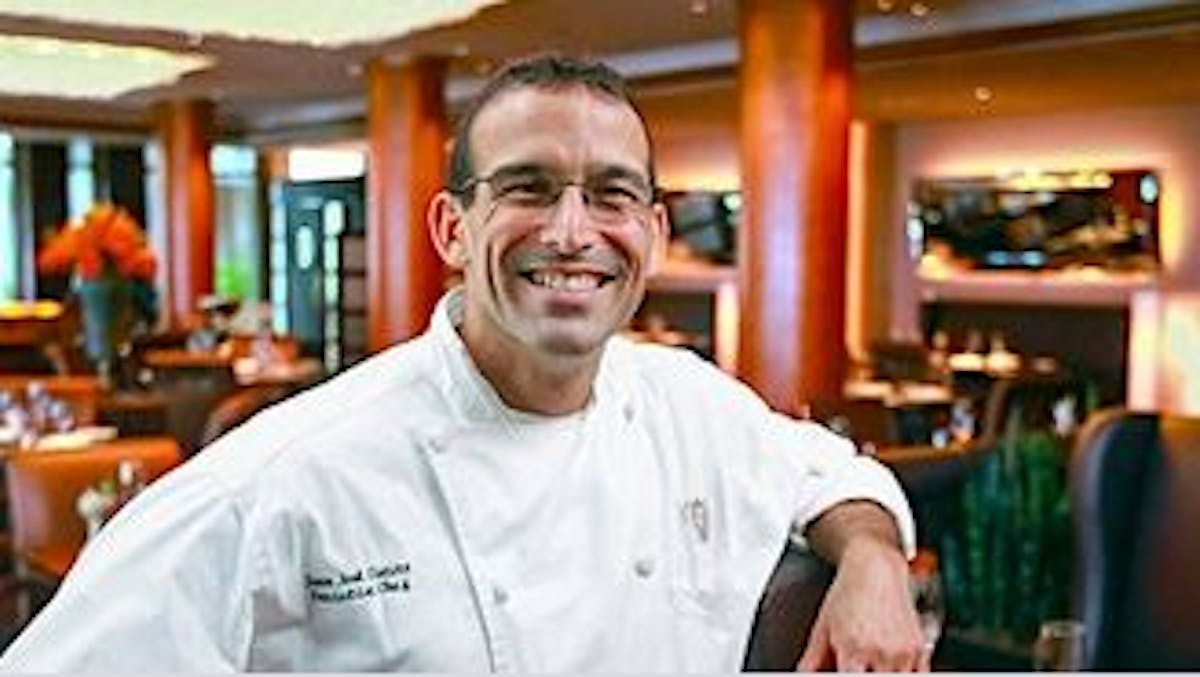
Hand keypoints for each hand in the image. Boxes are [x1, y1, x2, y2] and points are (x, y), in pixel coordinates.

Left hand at [797, 539, 928, 671]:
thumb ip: (811, 659)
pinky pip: (917, 675)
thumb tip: (803, 675)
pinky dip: (903, 672)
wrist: (876, 567)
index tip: (841, 671)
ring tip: (870, 661)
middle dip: (863, 673)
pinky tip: (888, 663)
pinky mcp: (920, 649)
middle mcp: (881, 652)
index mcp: (853, 648)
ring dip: (881, 673)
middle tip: (855, 664)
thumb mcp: (822, 627)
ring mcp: (903, 652)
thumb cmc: (848, 592)